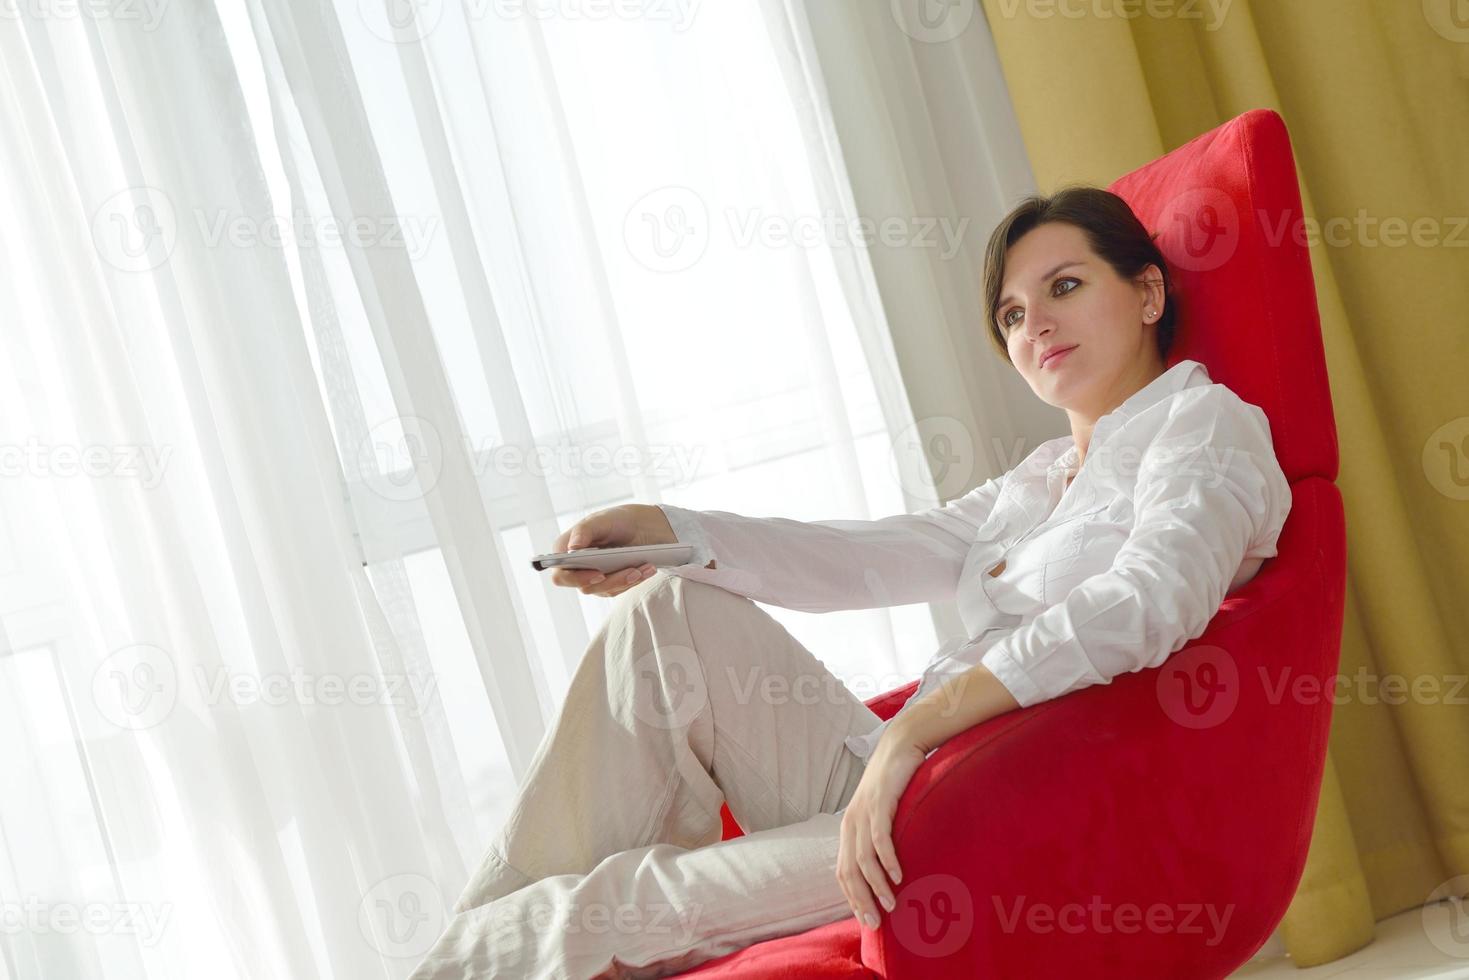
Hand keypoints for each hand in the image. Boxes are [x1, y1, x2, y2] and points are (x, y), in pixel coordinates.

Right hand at [549, 504, 678, 597]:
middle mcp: (575, 568)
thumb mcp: (601, 520)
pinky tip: (648, 568)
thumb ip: (584, 530)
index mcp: (565, 551)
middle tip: (632, 570)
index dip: (576, 578)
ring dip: (627, 579)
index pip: (561, 575)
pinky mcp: (609, 584)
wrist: (641, 527)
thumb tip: (572, 548)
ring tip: (646, 566)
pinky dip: (635, 579)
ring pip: (606, 589)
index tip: (598, 573)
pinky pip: (620, 589)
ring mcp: (592, 578)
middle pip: (586, 586)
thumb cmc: (617, 520)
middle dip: (612, 580)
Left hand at [837, 727, 928, 931]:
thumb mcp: (883, 813)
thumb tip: (890, 869)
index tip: (867, 920)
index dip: (852, 898)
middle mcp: (851, 822)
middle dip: (861, 900)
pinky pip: (880, 838)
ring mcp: (864, 812)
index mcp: (849, 828)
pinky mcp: (880, 803)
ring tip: (891, 905)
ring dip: (877, 885)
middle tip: (876, 923)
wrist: (900, 746)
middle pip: (849, 870)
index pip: (843, 871)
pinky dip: (888, 860)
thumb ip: (880, 837)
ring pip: (864, 859)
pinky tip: (897, 876)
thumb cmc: (895, 783)